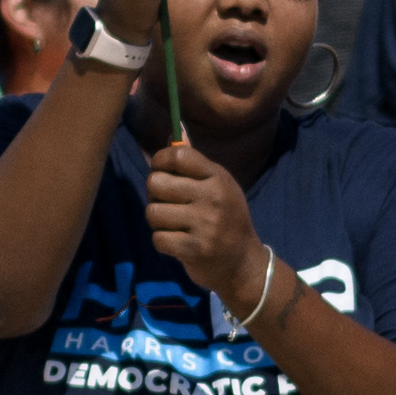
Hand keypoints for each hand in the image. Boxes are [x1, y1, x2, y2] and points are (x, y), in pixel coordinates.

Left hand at [134, 134, 266, 304]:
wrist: (243, 263)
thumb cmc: (226, 220)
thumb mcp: (218, 186)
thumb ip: (194, 163)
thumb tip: (175, 131)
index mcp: (217, 177)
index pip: (178, 155)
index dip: (160, 161)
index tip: (162, 171)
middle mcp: (212, 196)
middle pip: (156, 182)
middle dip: (155, 194)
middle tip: (167, 203)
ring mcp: (205, 224)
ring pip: (152, 212)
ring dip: (158, 221)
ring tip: (173, 224)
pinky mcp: (195, 248)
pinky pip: (158, 238)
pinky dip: (163, 242)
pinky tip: (177, 242)